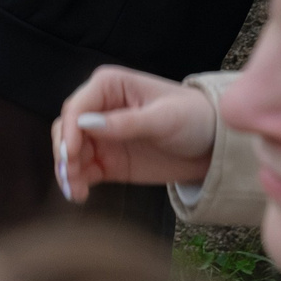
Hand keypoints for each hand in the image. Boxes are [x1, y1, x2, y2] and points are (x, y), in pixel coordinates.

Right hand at [51, 65, 216, 202]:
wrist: (216, 146)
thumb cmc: (194, 118)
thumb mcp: (164, 118)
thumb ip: (126, 122)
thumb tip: (86, 124)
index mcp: (109, 86)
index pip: (77, 107)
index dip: (70, 131)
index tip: (71, 155)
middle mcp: (99, 108)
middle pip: (67, 129)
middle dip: (64, 152)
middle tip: (70, 176)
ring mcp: (102, 136)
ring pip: (70, 152)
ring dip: (67, 171)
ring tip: (75, 191)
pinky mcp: (108, 160)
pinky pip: (84, 170)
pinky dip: (77, 182)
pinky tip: (79, 195)